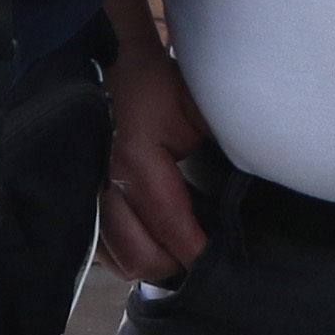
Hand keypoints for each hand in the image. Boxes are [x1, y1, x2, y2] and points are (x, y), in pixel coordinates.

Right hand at [99, 32, 212, 283]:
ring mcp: (88, 193)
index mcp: (137, 160)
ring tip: (176, 254)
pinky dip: (124, 255)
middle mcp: (106, 183)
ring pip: (116, 258)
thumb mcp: (198, 108)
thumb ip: (223, 144)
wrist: (116, 67)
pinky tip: (147, 245)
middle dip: (172, 265)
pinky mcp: (80, 197)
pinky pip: (99, 248)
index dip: (195, 251)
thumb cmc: (158, 87)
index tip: (219, 267)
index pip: (170, 224)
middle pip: (138, 255)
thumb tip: (254, 179)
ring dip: (147, 264)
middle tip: (200, 258)